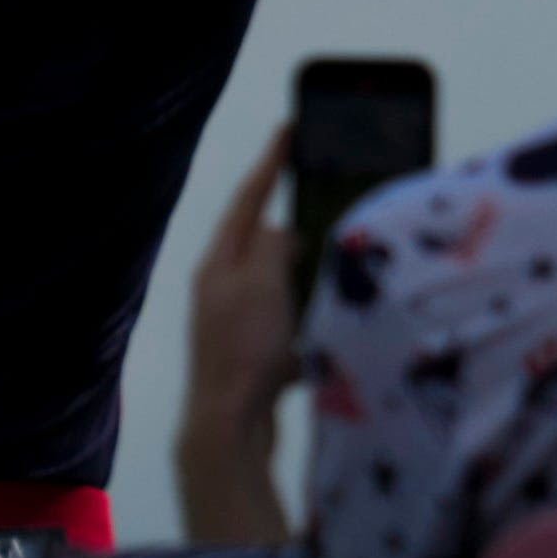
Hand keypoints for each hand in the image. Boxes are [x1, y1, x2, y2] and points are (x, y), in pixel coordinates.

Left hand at [171, 138, 304, 549]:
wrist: (228, 429)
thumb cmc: (244, 349)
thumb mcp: (262, 283)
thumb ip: (273, 246)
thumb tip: (283, 235)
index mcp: (218, 266)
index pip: (247, 200)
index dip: (270, 163)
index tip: (289, 128)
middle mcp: (221, 291)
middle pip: (261, 242)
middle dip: (293, 221)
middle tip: (326, 197)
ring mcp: (235, 326)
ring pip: (279, 283)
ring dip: (306, 274)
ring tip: (338, 263)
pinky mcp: (253, 357)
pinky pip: (289, 321)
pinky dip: (309, 317)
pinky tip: (331, 326)